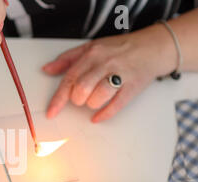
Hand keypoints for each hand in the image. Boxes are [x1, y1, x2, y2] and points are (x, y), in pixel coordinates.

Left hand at [43, 25, 176, 122]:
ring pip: (98, 97)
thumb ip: (67, 59)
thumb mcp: (90, 48)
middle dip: (78, 99)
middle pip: (82, 89)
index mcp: (92, 54)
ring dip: (92, 104)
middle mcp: (105, 63)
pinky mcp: (133, 87)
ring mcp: (120, 75)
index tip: (51, 112)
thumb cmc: (119, 50)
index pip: (70, 79)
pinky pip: (115, 106)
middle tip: (82, 97)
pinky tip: (98, 116)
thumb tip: (47, 69)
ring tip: (95, 99)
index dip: (58, 99)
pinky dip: (104, 114)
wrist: (152, 47)